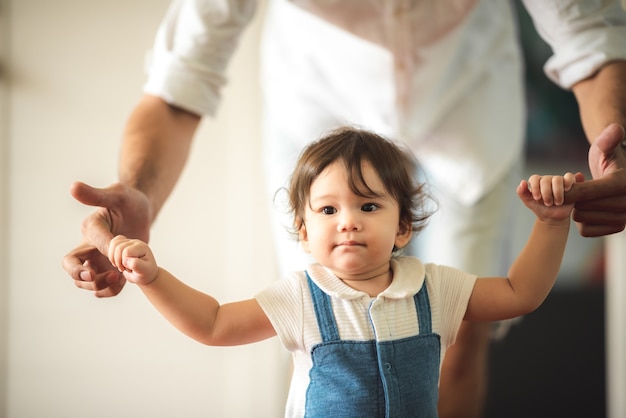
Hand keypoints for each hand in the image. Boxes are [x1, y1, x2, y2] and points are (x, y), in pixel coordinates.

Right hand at [62, 182, 151, 296]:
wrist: (142, 213)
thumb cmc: (130, 201)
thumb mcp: (117, 194)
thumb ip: (97, 195)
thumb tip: (73, 187)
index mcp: (90, 228)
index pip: (87, 242)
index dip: (101, 250)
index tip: (117, 254)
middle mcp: (88, 246)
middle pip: (72, 268)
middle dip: (83, 277)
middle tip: (109, 275)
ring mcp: (97, 259)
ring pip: (84, 282)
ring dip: (98, 286)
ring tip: (119, 278)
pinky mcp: (109, 268)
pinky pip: (103, 287)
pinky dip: (111, 290)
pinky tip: (125, 281)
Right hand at [108, 235, 157, 285]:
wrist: (145, 274)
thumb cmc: (145, 273)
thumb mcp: (144, 271)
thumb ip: (137, 264)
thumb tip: (126, 260)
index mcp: (142, 247)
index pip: (126, 252)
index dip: (125, 262)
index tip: (130, 269)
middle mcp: (136, 242)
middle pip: (119, 247)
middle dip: (118, 261)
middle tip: (124, 269)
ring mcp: (129, 242)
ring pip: (114, 243)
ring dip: (114, 258)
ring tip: (120, 265)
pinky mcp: (123, 244)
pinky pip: (113, 243)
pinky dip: (112, 254)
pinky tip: (117, 262)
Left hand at [518, 172, 580, 222]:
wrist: (553, 217)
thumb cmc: (540, 208)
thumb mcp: (528, 202)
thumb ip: (522, 193)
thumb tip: (522, 182)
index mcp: (536, 182)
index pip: (534, 178)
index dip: (535, 187)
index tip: (537, 198)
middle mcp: (547, 179)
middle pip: (546, 179)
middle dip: (546, 193)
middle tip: (547, 203)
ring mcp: (558, 181)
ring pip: (558, 179)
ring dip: (557, 192)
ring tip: (557, 202)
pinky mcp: (568, 183)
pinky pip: (569, 177)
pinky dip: (568, 182)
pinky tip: (567, 190)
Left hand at [563, 123, 625, 235]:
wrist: (618, 176)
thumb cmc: (608, 159)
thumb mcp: (605, 148)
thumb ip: (608, 140)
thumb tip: (615, 129)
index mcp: (623, 184)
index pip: (586, 192)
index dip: (569, 190)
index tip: (562, 185)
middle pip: (582, 207)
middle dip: (575, 199)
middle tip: (578, 190)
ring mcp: (624, 219)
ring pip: (582, 219)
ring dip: (577, 210)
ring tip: (584, 199)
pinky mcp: (617, 229)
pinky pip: (586, 230)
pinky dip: (582, 222)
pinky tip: (588, 209)